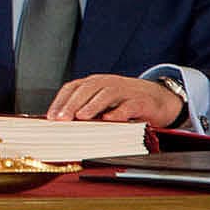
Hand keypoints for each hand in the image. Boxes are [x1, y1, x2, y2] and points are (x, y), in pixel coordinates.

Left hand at [46, 73, 184, 125]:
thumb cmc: (125, 103)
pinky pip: (129, 105)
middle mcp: (108, 83)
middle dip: (72, 104)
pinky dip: (119, 112)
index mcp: (95, 83)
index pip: (73, 88)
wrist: (159, 99)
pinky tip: (109, 120)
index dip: (60, 101)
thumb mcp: (102, 105)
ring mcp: (125, 91)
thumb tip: (61, 125)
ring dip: (92, 105)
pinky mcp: (141, 101)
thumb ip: (85, 111)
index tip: (51, 117)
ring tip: (81, 117)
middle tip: (62, 119)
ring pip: (106, 94)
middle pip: (86, 89)